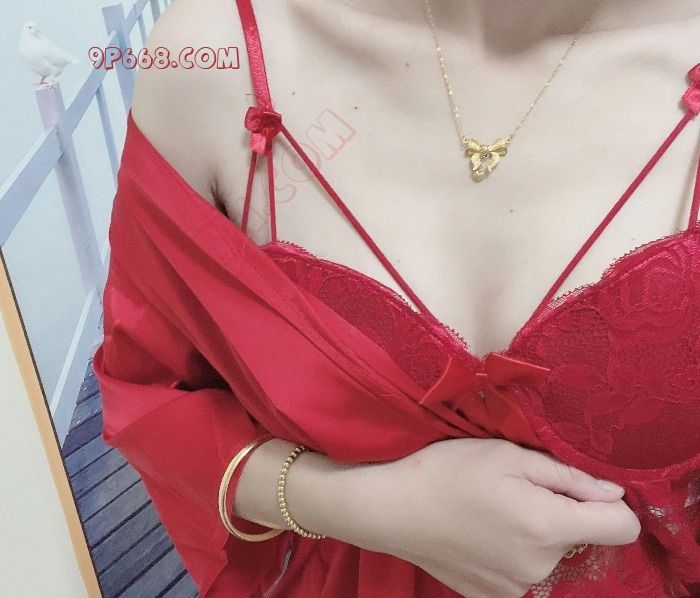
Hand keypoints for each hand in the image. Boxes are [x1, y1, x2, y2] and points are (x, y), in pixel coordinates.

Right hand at [343, 438, 640, 597]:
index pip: (621, 527)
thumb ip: (567, 476)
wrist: (392, 507)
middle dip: (560, 512)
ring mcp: (516, 587)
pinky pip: (524, 571)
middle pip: (580, 537)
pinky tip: (481, 533)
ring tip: (492, 510)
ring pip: (550, 553)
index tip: (581, 488)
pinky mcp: (494, 597)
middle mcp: (540, 566)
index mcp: (547, 525)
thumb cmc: (447, 470)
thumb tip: (614, 493)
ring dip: (535, 533)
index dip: (610, 504)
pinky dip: (513, 552)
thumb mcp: (507, 455)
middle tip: (515, 489)